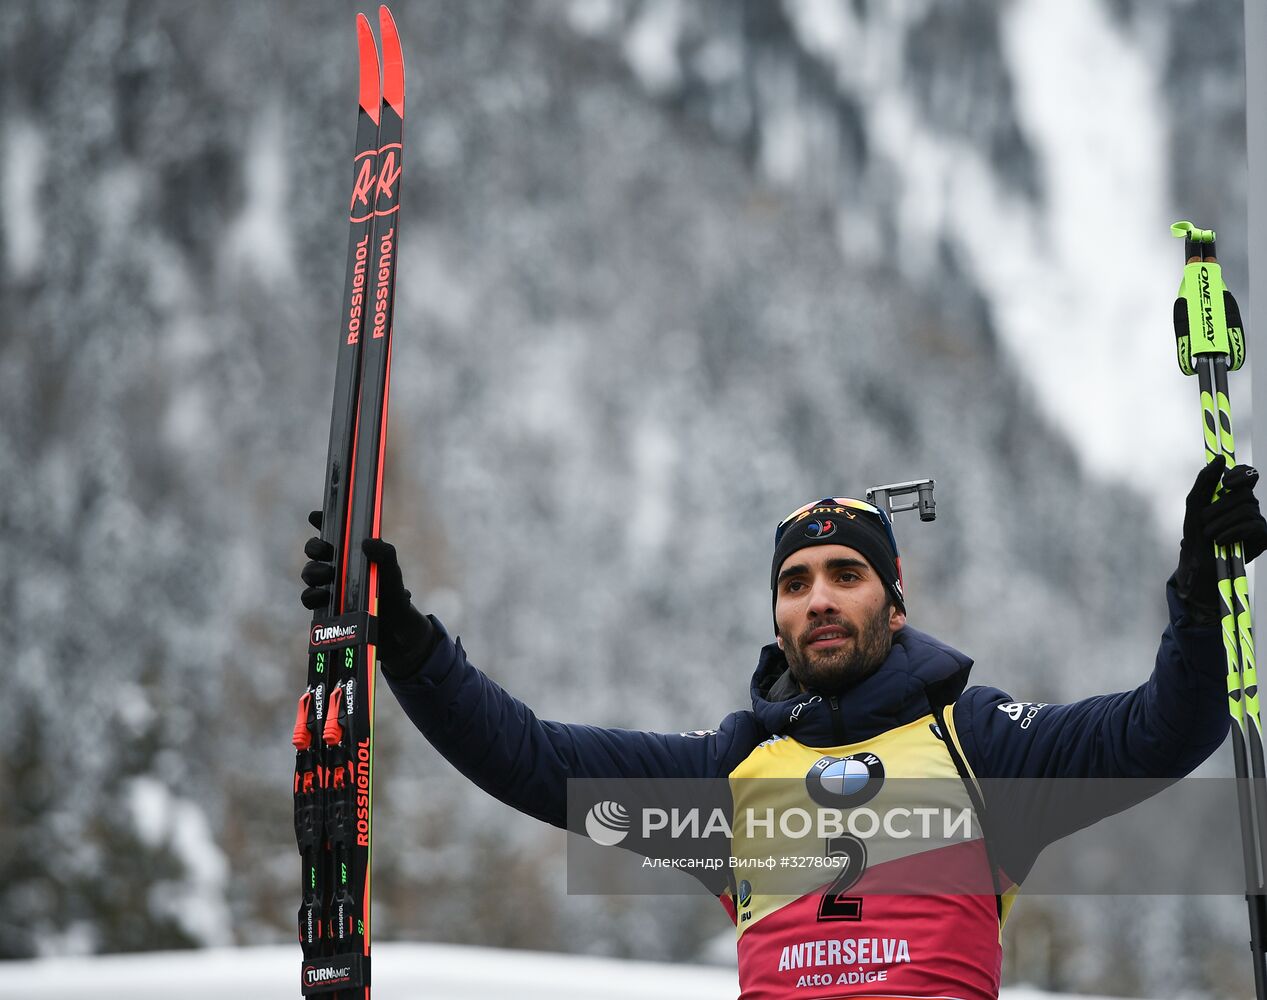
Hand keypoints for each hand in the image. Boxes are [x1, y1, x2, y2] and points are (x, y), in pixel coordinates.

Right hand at [300, 510, 437, 675]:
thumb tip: (367, 542)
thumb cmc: (395, 599)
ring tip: (327, 576)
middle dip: (314, 546)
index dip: (323, 521)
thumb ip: (386, 556)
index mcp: (356, 555)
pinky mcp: (326, 609)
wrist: (396, 635)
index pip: (336, 533)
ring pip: (310, 573)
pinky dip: (311, 595)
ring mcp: (332, 588)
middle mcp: (341, 568)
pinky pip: (309, 599)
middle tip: (323, 551)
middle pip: (316, 551)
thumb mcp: (393, 576)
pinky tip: (322, 596)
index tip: (315, 514)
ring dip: (312, 571)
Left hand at [1175, 457, 1266, 620]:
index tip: (1227, 482)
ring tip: (1209, 535)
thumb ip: (1205, 480)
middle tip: (1204, 522)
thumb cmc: (1196, 535)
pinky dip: (1231, 532)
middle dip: (1219, 507)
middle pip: (1244, 494)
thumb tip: (1221, 458)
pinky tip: (1220, 542)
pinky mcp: (1263, 537)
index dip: (1241, 473)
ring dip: (1221, 522)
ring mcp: (1258, 521)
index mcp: (1234, 496)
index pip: (1248, 474)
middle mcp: (1249, 506)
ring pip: (1247, 509)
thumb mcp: (1195, 505)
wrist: (1198, 566)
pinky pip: (1252, 526)